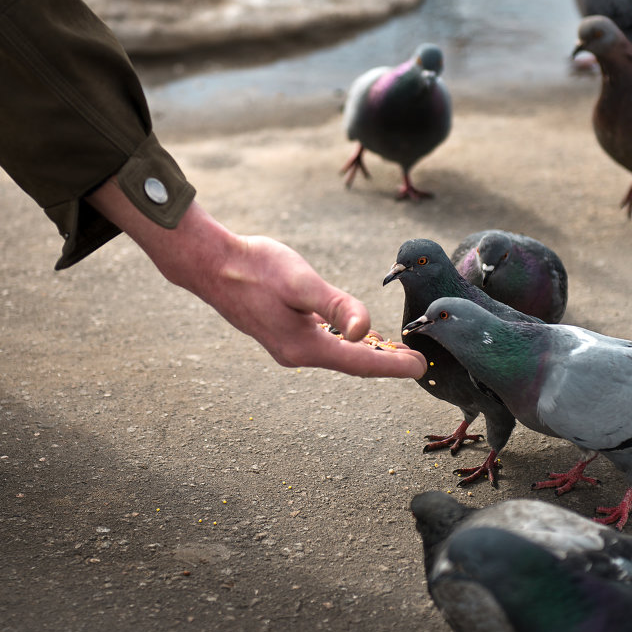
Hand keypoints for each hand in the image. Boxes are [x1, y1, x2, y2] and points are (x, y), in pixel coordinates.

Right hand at [87, 184, 425, 378]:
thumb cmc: (255, 268)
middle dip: (383, 362)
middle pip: (350, 362)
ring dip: (365, 352)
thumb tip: (366, 331)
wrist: (210, 263)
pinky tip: (354, 332)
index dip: (392, 366)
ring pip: (336, 352)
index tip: (421, 368)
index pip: (359, 362)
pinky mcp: (280, 329)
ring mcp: (286, 343)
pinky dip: (344, 339)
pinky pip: (322, 341)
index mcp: (303, 346)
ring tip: (395, 349)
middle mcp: (295, 352)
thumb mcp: (302, 282)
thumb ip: (336, 306)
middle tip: (416, 362)